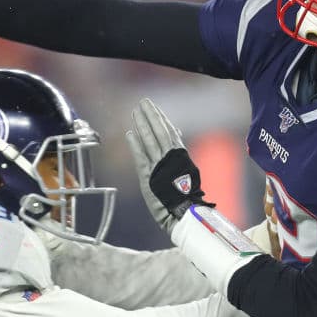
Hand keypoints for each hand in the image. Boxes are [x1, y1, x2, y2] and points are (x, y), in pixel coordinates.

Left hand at [125, 98, 212, 233]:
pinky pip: (141, 157)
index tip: (154, 108)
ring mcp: (159, 167)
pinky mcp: (149, 177)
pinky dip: (135, 144)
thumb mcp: (186, 169)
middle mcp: (170, 159)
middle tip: (143, 102)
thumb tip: (176, 131)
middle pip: (159, 132)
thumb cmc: (186, 195)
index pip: (169, 133)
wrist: (185, 214)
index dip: (161, 119)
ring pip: (150, 140)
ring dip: (142, 124)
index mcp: (180, 157)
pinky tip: (129, 133)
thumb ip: (179, 150)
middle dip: (151, 116)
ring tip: (136, 112)